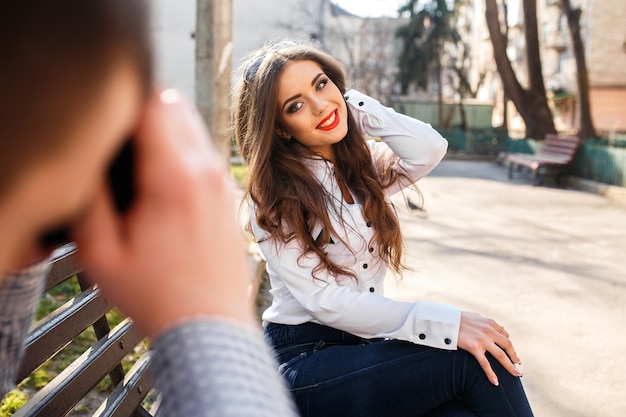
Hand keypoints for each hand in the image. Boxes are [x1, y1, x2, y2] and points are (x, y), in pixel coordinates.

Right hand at [72, 90, 255, 338]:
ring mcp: (223, 181)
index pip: (153, 103)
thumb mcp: (102, 254)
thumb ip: (88, 198)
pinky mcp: (228, 193)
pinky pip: (203, 151)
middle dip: (142, 109)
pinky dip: (181, 151)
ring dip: (163, 129)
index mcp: (174, 178)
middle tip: (116, 140)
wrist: (211, 323)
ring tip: (137, 165)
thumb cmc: (158, 295)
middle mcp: (206, 170)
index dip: (123, 100)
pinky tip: (160, 184)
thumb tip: (86, 158)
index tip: (105, 121)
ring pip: (192, 125)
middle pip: (174, 104)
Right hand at [457, 311, 521, 385]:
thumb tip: (493, 328)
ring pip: (500, 355)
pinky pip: (485, 363)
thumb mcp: (474, 317)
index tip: (509, 351)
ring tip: (516, 374)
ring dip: (510, 366)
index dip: (507, 344)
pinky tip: (495, 382)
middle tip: (518, 364)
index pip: (504, 334)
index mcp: (490, 323)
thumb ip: (484, 323)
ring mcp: (482, 339)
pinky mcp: (474, 347)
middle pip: (507, 345)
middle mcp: (489, 330)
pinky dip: (490, 373)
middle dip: (514, 356)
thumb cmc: (457, 319)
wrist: (444, 320)